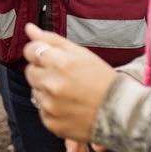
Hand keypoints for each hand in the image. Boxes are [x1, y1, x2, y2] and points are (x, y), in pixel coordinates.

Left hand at [23, 23, 118, 142]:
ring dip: (48, 91)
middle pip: (30, 72)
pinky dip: (53, 110)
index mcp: (58, 62)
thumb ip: (51, 40)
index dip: (39, 52)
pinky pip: (43, 111)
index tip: (51, 58)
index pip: (30, 50)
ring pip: (36, 92)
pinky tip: (71, 108)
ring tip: (71, 94)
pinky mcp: (51, 123)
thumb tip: (28, 28)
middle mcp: (51, 84)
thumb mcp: (80, 53)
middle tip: (65, 77)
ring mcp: (50, 106)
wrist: (121, 113)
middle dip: (43, 72)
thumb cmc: (101, 78)